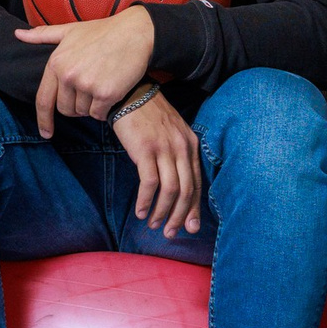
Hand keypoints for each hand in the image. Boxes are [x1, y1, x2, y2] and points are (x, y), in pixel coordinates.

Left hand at [16, 8, 157, 134]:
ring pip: (83, 112)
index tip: (45, 133)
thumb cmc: (104, 31)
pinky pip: (99, 114)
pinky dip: (105, 108)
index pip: (43, 99)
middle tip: (90, 90)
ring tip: (103, 84)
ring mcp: (87, 85)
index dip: (43, 119)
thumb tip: (18, 34)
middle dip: (76, 106)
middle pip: (65, 109)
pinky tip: (112, 90)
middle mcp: (68, 75)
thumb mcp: (70, 30)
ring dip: (92, 105)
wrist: (135, 33)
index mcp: (57, 62)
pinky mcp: (106, 93)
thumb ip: (43, 35)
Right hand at [110, 90, 203, 235]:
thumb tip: (176, 185)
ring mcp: (165, 148)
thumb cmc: (147, 116)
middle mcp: (182, 147)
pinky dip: (146, 201)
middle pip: (186, 191)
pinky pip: (150, 183)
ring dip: (161, 212)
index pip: (196, 183)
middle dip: (179, 216)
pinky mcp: (146, 150)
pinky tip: (140, 211)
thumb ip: (176, 156)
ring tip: (153, 224)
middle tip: (170, 233)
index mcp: (191, 144)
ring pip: (170, 190)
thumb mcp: (171, 133)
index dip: (194, 208)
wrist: (129, 94)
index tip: (190, 227)